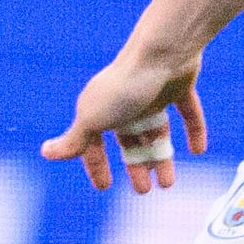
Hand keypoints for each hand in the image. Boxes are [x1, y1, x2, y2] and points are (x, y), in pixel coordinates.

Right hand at [41, 42, 206, 193]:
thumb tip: (45, 152)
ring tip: (167, 183)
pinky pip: (187, 113)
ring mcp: (151, 95)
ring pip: (157, 132)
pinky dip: (193, 131)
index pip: (94, 143)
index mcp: (100, 110)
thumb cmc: (125, 87)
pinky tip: (197, 150)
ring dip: (161, 157)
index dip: (96, 164)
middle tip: (143, 190)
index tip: (104, 186)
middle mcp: (124, 103)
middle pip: (128, 140)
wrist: (163, 52)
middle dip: (134, 165)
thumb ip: (75, 139)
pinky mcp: (177, 87)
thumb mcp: (93, 119)